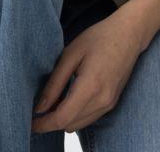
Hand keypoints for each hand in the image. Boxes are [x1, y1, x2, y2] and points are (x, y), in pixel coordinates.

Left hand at [31, 7, 144, 133]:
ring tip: (52, 101)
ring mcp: (110, 104)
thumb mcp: (71, 53)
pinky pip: (89, 118)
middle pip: (69, 125)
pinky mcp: (113, 103)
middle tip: (38, 107)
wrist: (129, 33)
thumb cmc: (99, 37)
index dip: (43, 124)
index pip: (62, 118)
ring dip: (64, 118)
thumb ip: (55, 82)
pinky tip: (68, 98)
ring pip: (79, 124)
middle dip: (51, 121)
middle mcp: (102, 100)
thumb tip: (40, 108)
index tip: (29, 122)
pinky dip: (76, 114)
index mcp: (90, 87)